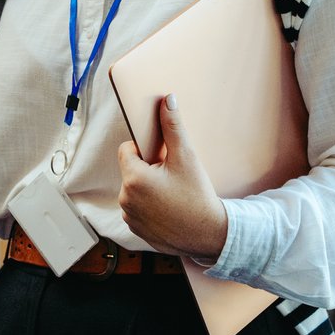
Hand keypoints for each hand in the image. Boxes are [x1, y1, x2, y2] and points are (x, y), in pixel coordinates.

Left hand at [117, 94, 229, 259]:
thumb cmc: (198, 196)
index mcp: (134, 178)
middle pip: (131, 170)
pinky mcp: (136, 230)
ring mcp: (129, 216)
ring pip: (134, 190)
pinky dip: (149, 207)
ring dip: (147, 188)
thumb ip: (173, 126)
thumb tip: (166, 100)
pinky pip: (137, 209)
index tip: (162, 158)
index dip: (145, 150)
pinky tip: (169, 209)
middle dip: (148, 169)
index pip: (127, 149)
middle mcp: (125, 198)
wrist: (209, 235)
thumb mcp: (187, 157)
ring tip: (172, 195)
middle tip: (172, 177)